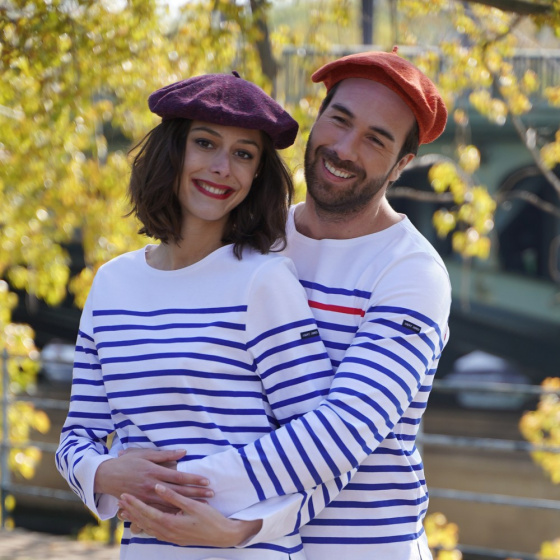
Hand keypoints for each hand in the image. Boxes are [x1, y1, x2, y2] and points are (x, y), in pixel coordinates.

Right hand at [95, 448, 212, 512]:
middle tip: (212, 494)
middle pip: (178, 491)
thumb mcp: (145, 454)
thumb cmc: (127, 462)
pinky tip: (184, 514)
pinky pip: (160, 511)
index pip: (178, 477)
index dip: (193, 479)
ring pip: (172, 503)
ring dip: (188, 504)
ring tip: (204, 505)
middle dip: (196, 493)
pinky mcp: (142, 505)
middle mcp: (151, 486)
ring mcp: (147, 498)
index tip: (207, 481)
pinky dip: (174, 513)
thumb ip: (166, 455)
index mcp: (154, 472)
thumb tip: (184, 452)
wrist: (106, 476)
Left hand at [118, 484, 261, 546]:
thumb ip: (173, 496)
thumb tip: (158, 486)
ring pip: (148, 528)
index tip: (124, 495)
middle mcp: (167, 532)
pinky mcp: (175, 538)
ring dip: (136, 518)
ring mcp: (171, 537)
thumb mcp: (193, 505)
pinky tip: (142, 522)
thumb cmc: (209, 519)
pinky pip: (155, 532)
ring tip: (125, 510)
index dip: (135, 503)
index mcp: (170, 522)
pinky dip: (145, 525)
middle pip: (144, 520)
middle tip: (119, 501)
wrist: (222, 536)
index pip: (147, 512)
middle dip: (131, 510)